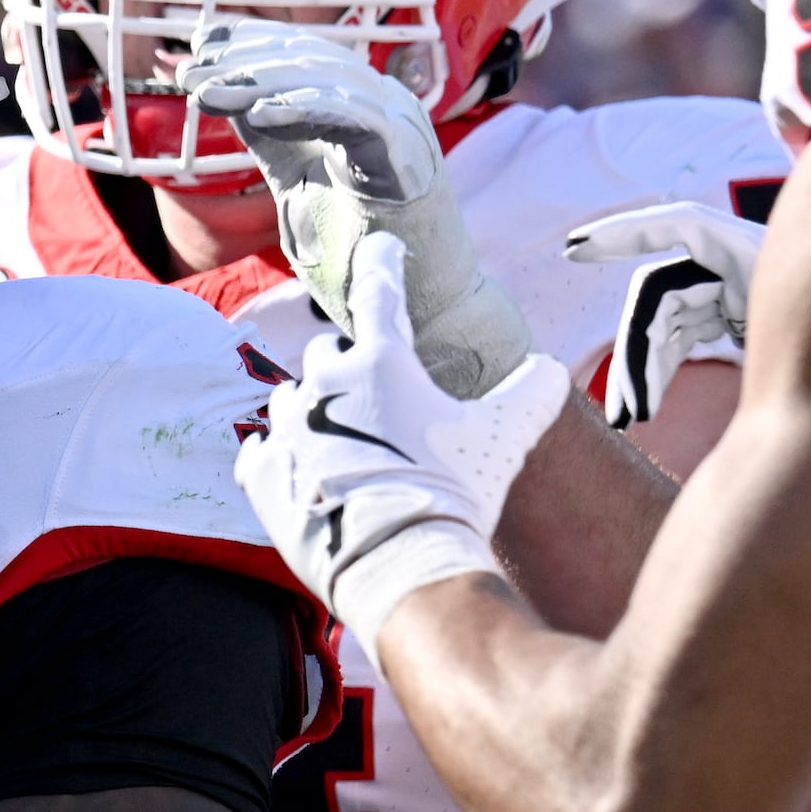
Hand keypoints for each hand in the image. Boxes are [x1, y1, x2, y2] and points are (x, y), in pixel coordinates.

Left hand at [186, 31, 535, 395]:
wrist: (418, 314)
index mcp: (359, 110)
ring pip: (327, 79)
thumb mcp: (297, 187)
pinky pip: (353, 116)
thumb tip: (225, 94)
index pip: (304, 57)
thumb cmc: (359, 257)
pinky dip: (304, 108)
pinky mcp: (409, 157)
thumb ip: (271, 142)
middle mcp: (384, 108)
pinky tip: (257, 114)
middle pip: (311, 60)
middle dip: (243, 60)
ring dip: (260, 81)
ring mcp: (402, 128)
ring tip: (205, 92)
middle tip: (188, 70)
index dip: (252, 43)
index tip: (199, 45)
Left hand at [237, 233, 571, 652]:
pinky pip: (260, 452)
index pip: (380, 292)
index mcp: (380, 363)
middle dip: (349, 366)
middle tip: (379, 398)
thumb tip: (550, 371)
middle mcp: (324, 386)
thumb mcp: (506, 437)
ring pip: (289, 401)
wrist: (401, 564)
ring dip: (312, 412)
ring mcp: (287, 431)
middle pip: (327, 354)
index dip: (383, 263)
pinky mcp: (264, 477)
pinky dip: (278, 457)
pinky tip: (298, 469)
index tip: (383, 247)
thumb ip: (531, 394)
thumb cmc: (454, 493)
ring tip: (343, 443)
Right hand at [566, 201, 763, 429]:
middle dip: (634, 354)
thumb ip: (769, 338)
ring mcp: (734, 287)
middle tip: (625, 412)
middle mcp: (738, 266)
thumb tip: (739, 357)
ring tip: (634, 418)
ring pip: (665, 322)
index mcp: (756, 256)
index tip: (575, 250)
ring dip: (643, 368)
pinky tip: (649, 403)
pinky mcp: (734, 311)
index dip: (624, 232)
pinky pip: (681, 332)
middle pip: (659, 298)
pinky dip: (662, 363)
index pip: (677, 225)